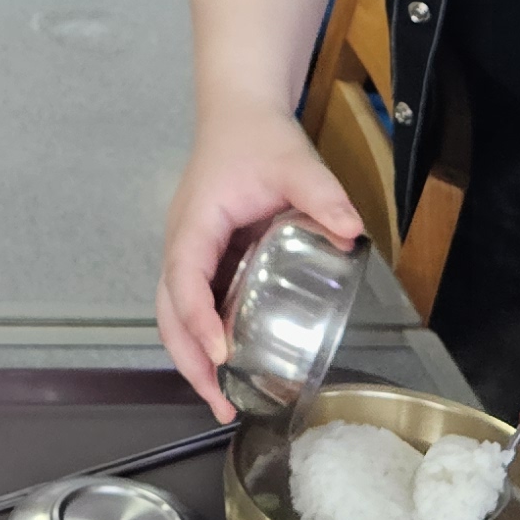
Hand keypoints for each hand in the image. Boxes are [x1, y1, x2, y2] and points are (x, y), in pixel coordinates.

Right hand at [156, 99, 363, 413]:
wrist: (238, 115)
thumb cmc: (258, 138)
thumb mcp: (295, 162)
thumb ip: (322, 193)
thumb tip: (351, 231)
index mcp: (196, 222)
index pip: (185, 277)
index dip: (197, 318)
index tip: (220, 354)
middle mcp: (183, 243)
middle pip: (168, 312)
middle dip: (189, 360)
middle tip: (220, 403)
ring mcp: (189, 253)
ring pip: (174, 315)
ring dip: (191, 359)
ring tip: (221, 400)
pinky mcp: (203, 260)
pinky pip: (192, 306)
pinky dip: (201, 341)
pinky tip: (228, 366)